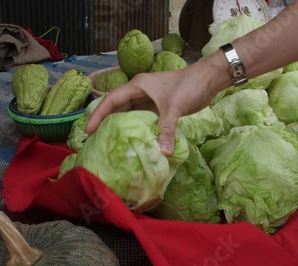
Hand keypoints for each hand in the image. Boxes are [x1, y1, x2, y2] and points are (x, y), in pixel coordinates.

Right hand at [85, 56, 230, 155]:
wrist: (208, 80)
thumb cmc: (189, 86)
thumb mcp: (175, 107)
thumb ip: (166, 129)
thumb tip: (163, 152)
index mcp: (137, 86)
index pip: (111, 100)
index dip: (98, 114)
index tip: (89, 130)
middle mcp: (139, 92)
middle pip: (117, 108)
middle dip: (106, 122)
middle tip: (96, 141)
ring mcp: (148, 100)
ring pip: (129, 114)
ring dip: (121, 126)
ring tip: (110, 143)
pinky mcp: (158, 107)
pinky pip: (142, 119)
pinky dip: (137, 129)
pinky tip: (133, 141)